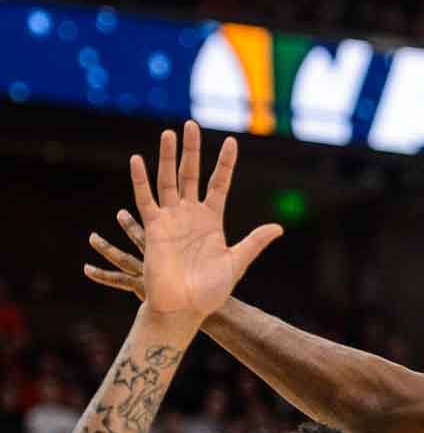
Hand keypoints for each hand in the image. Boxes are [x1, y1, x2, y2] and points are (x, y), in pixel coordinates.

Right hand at [85, 122, 281, 322]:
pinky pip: (146, 199)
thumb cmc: (210, 291)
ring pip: (168, 180)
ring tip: (168, 133)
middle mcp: (191, 214)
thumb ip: (254, 242)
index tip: (231, 142)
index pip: (220, 183)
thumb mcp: (236, 262)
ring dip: (167, 157)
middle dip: (191, 150)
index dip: (225, 163)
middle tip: (191, 124)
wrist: (184, 308)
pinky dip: (141, 180)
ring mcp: (171, 219)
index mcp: (213, 220)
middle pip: (191, 174)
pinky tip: (137, 160)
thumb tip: (278, 228)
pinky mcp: (153, 228)